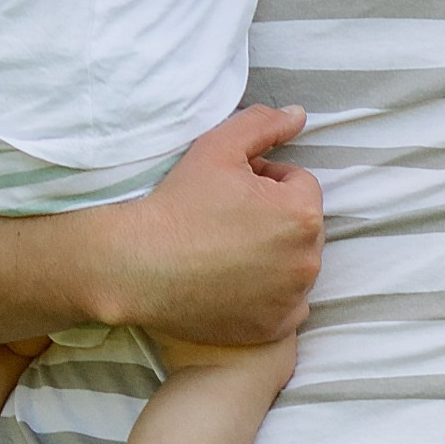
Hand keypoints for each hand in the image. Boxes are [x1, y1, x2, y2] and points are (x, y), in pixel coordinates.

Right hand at [92, 105, 322, 347]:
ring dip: (273, 256)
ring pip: (294, 265)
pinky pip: (287, 305)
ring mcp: (292, 299)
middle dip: (273, 219)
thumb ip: (263, 124)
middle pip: (300, 226)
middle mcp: (307, 260)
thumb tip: (299, 115)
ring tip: (224, 252)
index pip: (299, 184)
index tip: (230, 191)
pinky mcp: (274, 328)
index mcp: (303, 213)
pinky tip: (233, 285)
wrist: (137, 266)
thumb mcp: (218, 147)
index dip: (264, 182)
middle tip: (224, 221)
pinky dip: (268, 296)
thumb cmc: (177, 204)